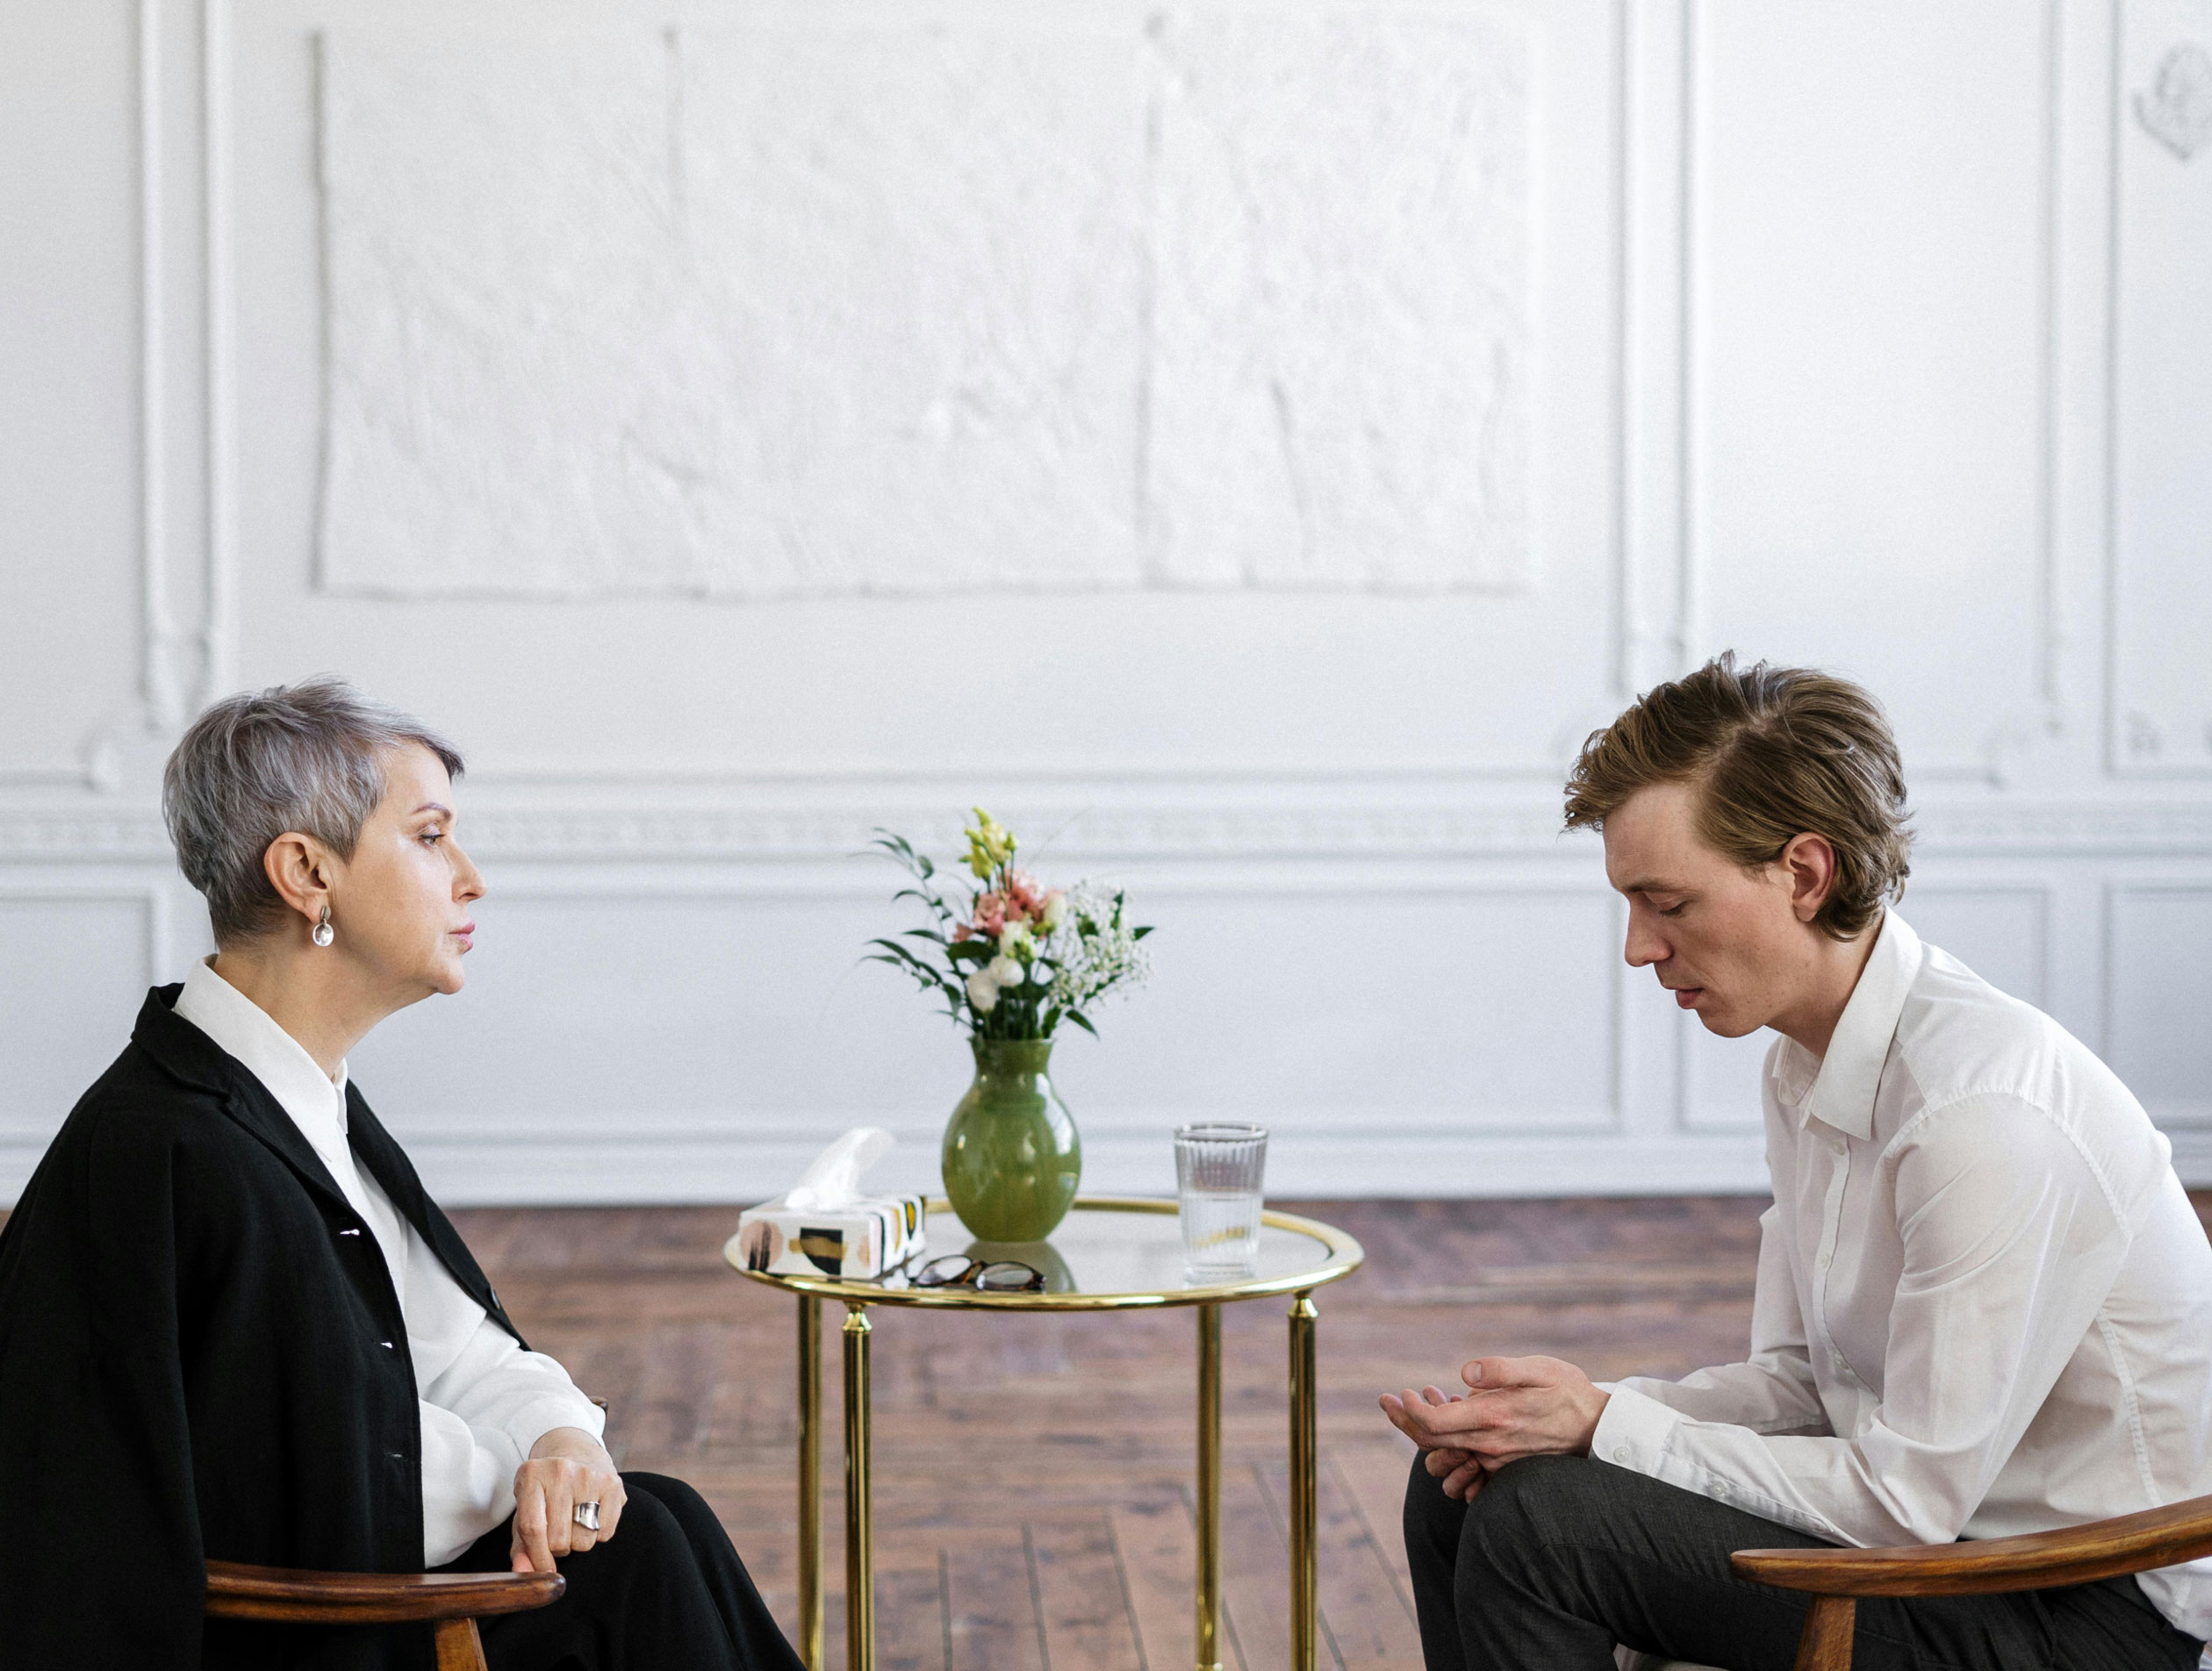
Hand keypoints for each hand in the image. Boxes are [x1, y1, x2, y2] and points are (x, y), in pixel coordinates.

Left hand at [509, 1427, 624, 1572]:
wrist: (577, 1454)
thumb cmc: (546, 1492)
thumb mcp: (526, 1511)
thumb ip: (521, 1546)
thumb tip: (524, 1572)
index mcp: (531, 1474)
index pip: (532, 1528)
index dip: (537, 1558)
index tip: (543, 1572)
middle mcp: (560, 1470)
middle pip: (559, 1539)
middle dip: (558, 1548)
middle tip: (558, 1532)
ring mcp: (589, 1475)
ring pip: (584, 1540)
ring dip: (578, 1542)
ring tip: (575, 1523)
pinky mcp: (613, 1483)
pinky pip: (605, 1533)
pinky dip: (598, 1534)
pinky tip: (592, 1516)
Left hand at [1380, 1356, 1609, 1482]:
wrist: (1597, 1427)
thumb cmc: (1568, 1391)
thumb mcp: (1538, 1369)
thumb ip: (1501, 1370)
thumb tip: (1466, 1373)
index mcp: (1492, 1418)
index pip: (1434, 1423)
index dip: (1410, 1409)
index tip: (1401, 1392)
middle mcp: (1489, 1445)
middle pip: (1431, 1442)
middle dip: (1404, 1420)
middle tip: (1387, 1401)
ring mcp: (1496, 1459)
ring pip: (1445, 1454)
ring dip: (1425, 1432)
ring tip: (1422, 1401)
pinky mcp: (1502, 1465)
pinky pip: (1463, 1461)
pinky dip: (1447, 1443)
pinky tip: (1449, 1416)